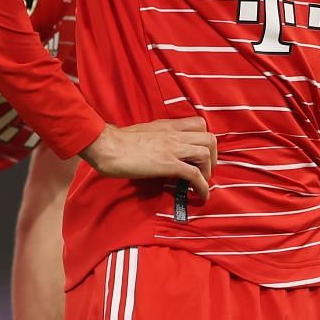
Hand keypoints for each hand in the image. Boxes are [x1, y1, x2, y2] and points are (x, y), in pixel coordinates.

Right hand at [81, 118, 216, 198]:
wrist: (106, 146)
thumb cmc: (116, 142)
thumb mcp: (142, 133)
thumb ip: (155, 138)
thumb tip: (159, 149)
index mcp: (167, 127)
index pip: (199, 124)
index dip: (205, 139)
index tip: (200, 153)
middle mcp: (174, 135)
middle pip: (209, 138)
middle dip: (213, 157)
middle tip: (204, 170)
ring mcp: (172, 149)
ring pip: (206, 153)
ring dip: (208, 171)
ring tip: (201, 183)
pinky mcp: (168, 164)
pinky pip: (195, 175)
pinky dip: (202, 187)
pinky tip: (201, 195)